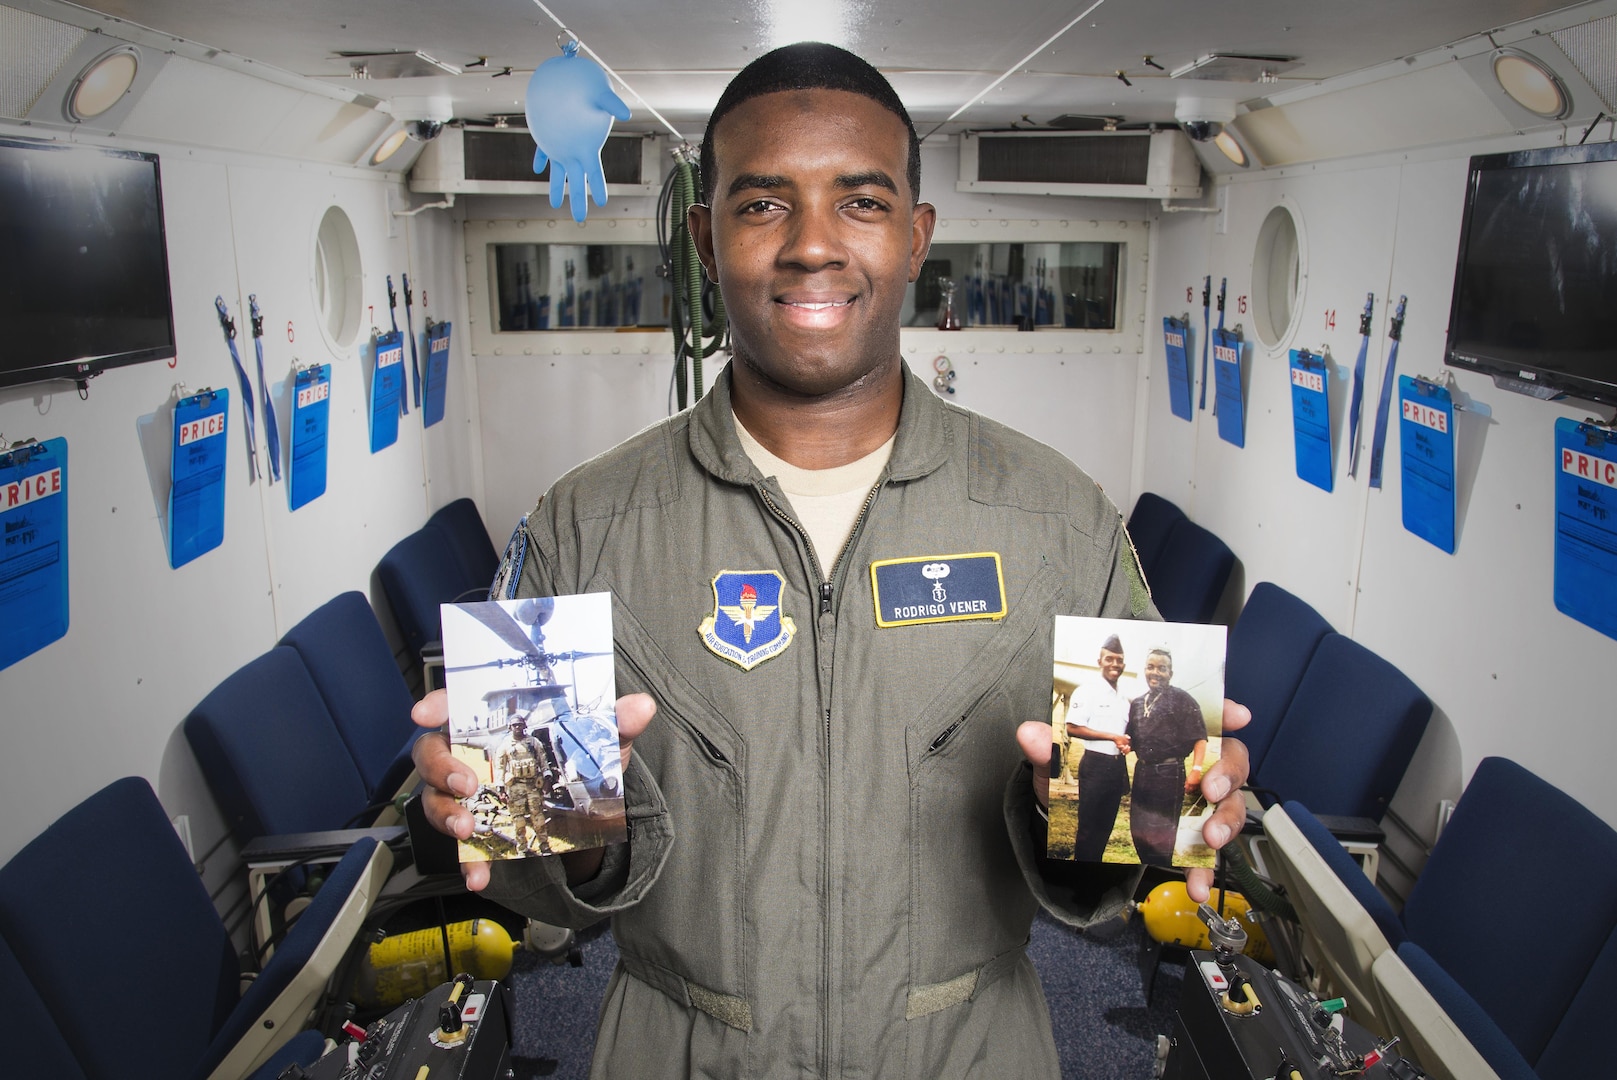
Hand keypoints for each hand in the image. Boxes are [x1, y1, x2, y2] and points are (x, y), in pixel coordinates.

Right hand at [410, 689, 656, 890]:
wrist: (584, 813)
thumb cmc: (577, 761)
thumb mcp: (600, 742)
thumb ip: (615, 723)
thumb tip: (641, 706)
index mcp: (495, 723)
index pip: (456, 705)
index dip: (437, 705)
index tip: (425, 713)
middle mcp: (471, 755)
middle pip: (433, 752)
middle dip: (442, 766)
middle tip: (466, 782)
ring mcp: (467, 795)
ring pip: (436, 799)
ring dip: (447, 815)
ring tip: (468, 829)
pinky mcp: (476, 830)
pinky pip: (459, 848)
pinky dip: (467, 862)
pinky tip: (479, 874)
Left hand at [1016, 698, 1252, 903]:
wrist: (1073, 828)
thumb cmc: (1078, 781)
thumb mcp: (1060, 764)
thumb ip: (1048, 748)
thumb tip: (1030, 733)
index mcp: (1157, 735)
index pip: (1196, 715)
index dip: (1222, 711)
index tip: (1237, 715)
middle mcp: (1184, 764)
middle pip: (1227, 758)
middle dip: (1227, 771)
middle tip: (1209, 787)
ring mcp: (1191, 802)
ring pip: (1228, 804)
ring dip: (1225, 820)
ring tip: (1210, 839)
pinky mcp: (1187, 837)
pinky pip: (1207, 853)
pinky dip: (1205, 870)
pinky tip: (1197, 886)